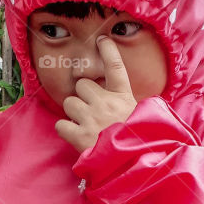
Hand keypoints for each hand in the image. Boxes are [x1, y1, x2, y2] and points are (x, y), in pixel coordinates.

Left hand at [55, 36, 136, 153]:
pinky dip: (65, 130)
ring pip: (69, 102)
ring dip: (73, 113)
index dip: (108, 51)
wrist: (134, 163)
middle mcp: (106, 102)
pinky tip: (75, 136)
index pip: (116, 67)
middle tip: (89, 110)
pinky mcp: (80, 135)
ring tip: (84, 125)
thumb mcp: (142, 118)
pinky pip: (60, 124)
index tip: (102, 40)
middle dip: (82, 95)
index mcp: (124, 97)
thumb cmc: (139, 142)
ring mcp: (92, 117)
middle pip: (82, 84)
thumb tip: (122, 102)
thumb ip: (128, 106)